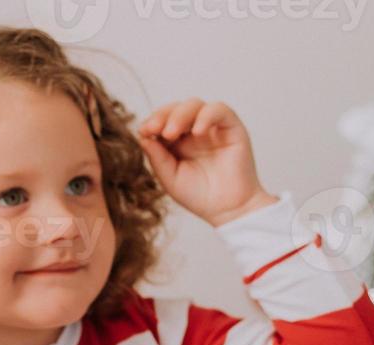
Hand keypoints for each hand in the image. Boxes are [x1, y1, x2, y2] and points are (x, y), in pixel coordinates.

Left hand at [136, 99, 278, 226]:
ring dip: (180, 115)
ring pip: (195, 105)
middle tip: (154, 129)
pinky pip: (219, 110)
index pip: (162, 121)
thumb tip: (141, 136)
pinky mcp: (231, 127)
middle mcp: (193, 132)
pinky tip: (197, 131)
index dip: (153, 122)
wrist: (227, 210)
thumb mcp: (170, 178)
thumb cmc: (199, 196)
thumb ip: (157, 158)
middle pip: (176, 109)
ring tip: (171, 133)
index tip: (144, 131)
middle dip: (163, 116)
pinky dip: (206, 116)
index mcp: (176, 142)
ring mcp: (212, 128)